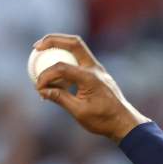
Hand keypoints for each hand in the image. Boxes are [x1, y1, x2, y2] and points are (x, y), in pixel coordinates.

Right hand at [34, 34, 150, 142]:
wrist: (125, 123)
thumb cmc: (104, 120)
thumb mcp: (79, 112)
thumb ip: (60, 98)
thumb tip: (42, 89)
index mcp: (90, 78)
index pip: (61, 68)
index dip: (45, 76)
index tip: (39, 88)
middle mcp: (96, 69)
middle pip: (74, 43)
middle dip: (53, 40)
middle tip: (37, 47)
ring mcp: (98, 69)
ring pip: (78, 48)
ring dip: (60, 47)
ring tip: (42, 54)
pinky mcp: (97, 74)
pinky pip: (79, 60)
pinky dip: (66, 61)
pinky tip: (56, 73)